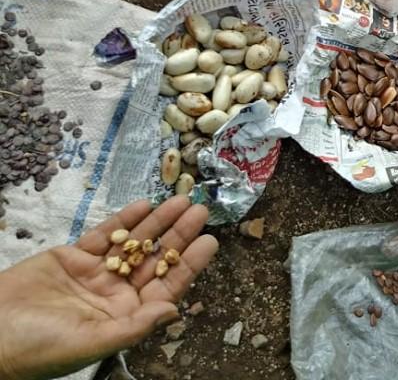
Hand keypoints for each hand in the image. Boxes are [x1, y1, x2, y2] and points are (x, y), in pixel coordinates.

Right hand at [0, 197, 217, 379]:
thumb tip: (174, 311)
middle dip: (179, 235)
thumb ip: (134, 327)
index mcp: (123, 318)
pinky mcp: (71, 259)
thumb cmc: (36, 349)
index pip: (165, 288)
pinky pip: (105, 235)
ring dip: (157, 222)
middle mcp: (114, 296)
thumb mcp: (89, 342)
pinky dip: (124, 220)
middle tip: (201, 210)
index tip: (210, 241)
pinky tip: (145, 204)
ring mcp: (94, 275)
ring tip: (181, 199)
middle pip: (155, 260)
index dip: (189, 264)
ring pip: (134, 243)